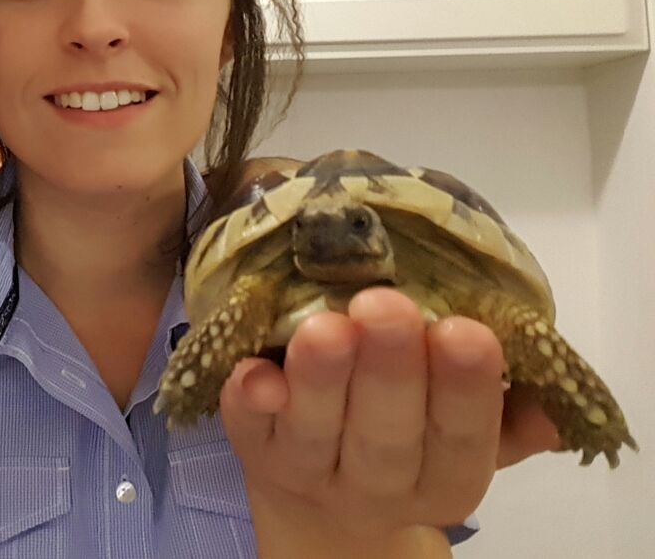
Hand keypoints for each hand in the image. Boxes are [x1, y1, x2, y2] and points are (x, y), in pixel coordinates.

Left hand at [219, 287, 559, 555]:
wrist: (320, 493)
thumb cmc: (407, 432)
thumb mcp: (467, 431)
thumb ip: (509, 414)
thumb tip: (553, 398)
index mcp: (443, 479)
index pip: (461, 441)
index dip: (464, 390)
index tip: (467, 330)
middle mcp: (375, 486)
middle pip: (385, 437)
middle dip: (389, 371)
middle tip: (387, 305)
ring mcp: (306, 469)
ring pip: (314, 430)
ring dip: (320, 377)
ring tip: (326, 324)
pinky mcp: (251, 446)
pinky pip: (246, 427)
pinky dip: (249, 397)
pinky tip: (254, 370)